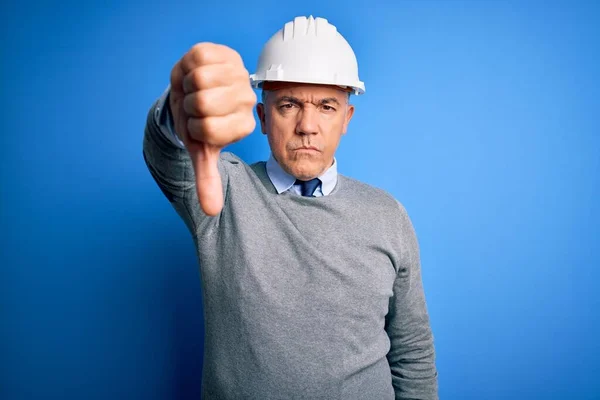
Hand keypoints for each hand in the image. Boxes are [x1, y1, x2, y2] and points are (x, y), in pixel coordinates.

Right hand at [169, 43, 256, 215]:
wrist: (192, 92)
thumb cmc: (198, 122)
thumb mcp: (201, 150)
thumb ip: (207, 179)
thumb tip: (211, 211)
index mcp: (244, 126)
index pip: (207, 130)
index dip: (193, 127)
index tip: (199, 125)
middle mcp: (247, 100)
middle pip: (203, 103)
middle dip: (188, 107)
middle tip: (195, 107)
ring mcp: (239, 74)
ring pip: (200, 80)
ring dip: (187, 86)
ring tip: (194, 90)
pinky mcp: (226, 53)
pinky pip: (198, 59)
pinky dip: (186, 66)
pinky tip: (195, 73)